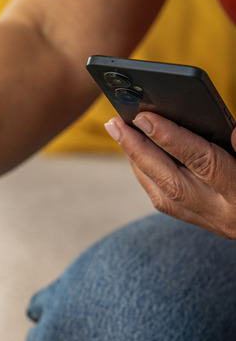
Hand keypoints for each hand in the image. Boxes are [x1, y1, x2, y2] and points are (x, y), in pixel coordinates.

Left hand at [105, 112, 235, 238]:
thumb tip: (231, 131)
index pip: (205, 163)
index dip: (174, 139)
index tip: (147, 118)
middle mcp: (225, 213)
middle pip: (172, 181)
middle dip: (140, 149)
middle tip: (115, 122)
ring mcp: (210, 221)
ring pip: (161, 194)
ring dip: (136, 160)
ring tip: (119, 131)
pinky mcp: (200, 223)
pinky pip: (163, 200)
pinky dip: (146, 173)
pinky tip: (135, 152)